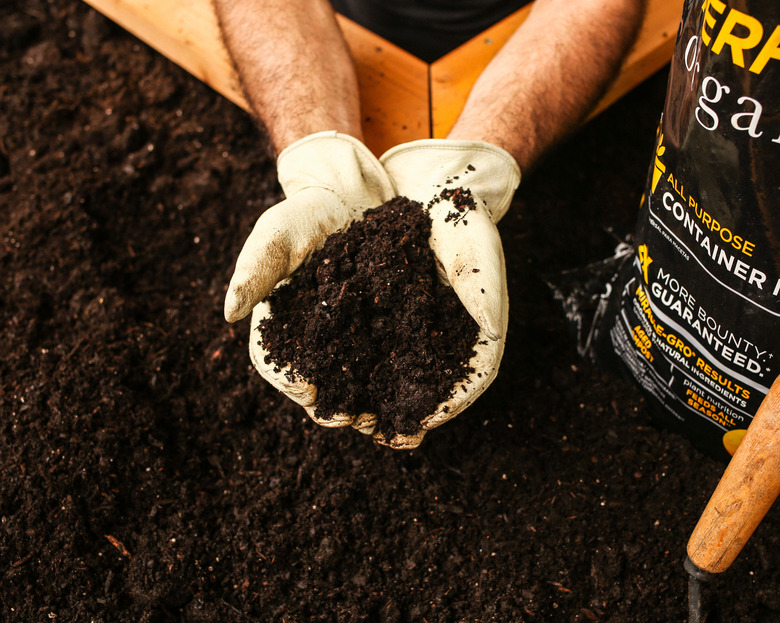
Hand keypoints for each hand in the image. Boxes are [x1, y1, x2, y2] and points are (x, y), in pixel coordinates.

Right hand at [225, 131, 394, 424]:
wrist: (351, 200)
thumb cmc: (306, 214)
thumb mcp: (278, 232)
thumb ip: (255, 268)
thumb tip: (229, 313)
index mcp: (279, 322)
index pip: (274, 361)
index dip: (289, 381)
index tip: (310, 392)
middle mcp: (309, 339)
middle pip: (312, 385)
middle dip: (331, 408)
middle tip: (353, 419)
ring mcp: (343, 339)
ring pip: (346, 385)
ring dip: (361, 407)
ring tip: (381, 420)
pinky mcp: (375, 333)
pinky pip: (379, 367)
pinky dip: (389, 389)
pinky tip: (406, 402)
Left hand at [374, 138, 520, 448]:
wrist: (435, 188)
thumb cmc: (465, 220)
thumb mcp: (475, 248)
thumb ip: (482, 290)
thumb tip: (491, 330)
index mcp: (478, 331)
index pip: (473, 380)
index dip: (449, 407)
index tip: (420, 426)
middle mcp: (448, 337)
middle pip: (432, 388)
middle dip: (403, 415)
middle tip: (374, 431)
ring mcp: (419, 328)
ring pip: (402, 375)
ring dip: (377, 399)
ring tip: (348, 415)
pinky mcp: (391, 314)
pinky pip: (374, 347)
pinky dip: (357, 366)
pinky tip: (331, 376)